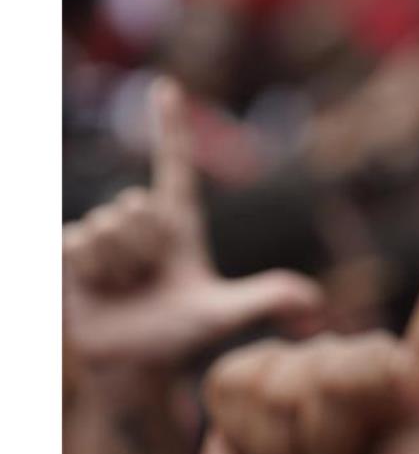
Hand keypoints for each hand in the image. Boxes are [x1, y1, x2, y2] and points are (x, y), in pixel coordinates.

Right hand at [63, 78, 322, 369]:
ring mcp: (103, 233)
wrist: (133, 366)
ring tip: (124, 287)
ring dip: (117, 266)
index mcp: (179, 223)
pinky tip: (94, 289)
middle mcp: (141, 221)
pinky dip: (90, 272)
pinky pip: (76, 243)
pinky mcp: (68, 249)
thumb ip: (267, 299)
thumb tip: (315, 299)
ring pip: (106, 225)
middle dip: (143, 250)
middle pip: (135, 206)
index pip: (174, 164)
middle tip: (148, 281)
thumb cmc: (178, 338)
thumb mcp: (223, 315)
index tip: (167, 87)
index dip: (170, 126)